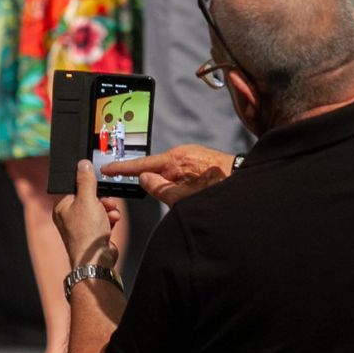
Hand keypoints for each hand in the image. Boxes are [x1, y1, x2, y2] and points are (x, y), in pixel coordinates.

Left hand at [54, 161, 122, 268]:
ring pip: (98, 208)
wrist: (97, 260)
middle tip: (107, 200)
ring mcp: (82, 226)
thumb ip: (85, 180)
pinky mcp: (93, 233)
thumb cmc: (86, 233)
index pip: (74, 187)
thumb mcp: (87, 200)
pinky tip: (113, 220)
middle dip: (102, 198)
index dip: (87, 183)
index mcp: (62, 207)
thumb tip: (83, 164)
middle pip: (88, 197)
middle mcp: (69, 216)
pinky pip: (103, 219)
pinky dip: (110, 218)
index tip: (97, 182)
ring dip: (108, 208)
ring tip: (111, 212)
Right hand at [102, 144, 235, 206]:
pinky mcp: (201, 161)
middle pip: (156, 169)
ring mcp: (193, 156)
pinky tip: (191, 194)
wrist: (245, 181)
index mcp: (175, 159)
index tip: (107, 169)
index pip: (142, 164)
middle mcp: (183, 154)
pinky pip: (182, 173)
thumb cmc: (217, 190)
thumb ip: (159, 188)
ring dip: (171, 187)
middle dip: (154, 184)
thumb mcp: (182, 197)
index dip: (122, 168)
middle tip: (165, 197)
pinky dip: (180, 184)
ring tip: (187, 198)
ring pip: (170, 174)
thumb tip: (143, 179)